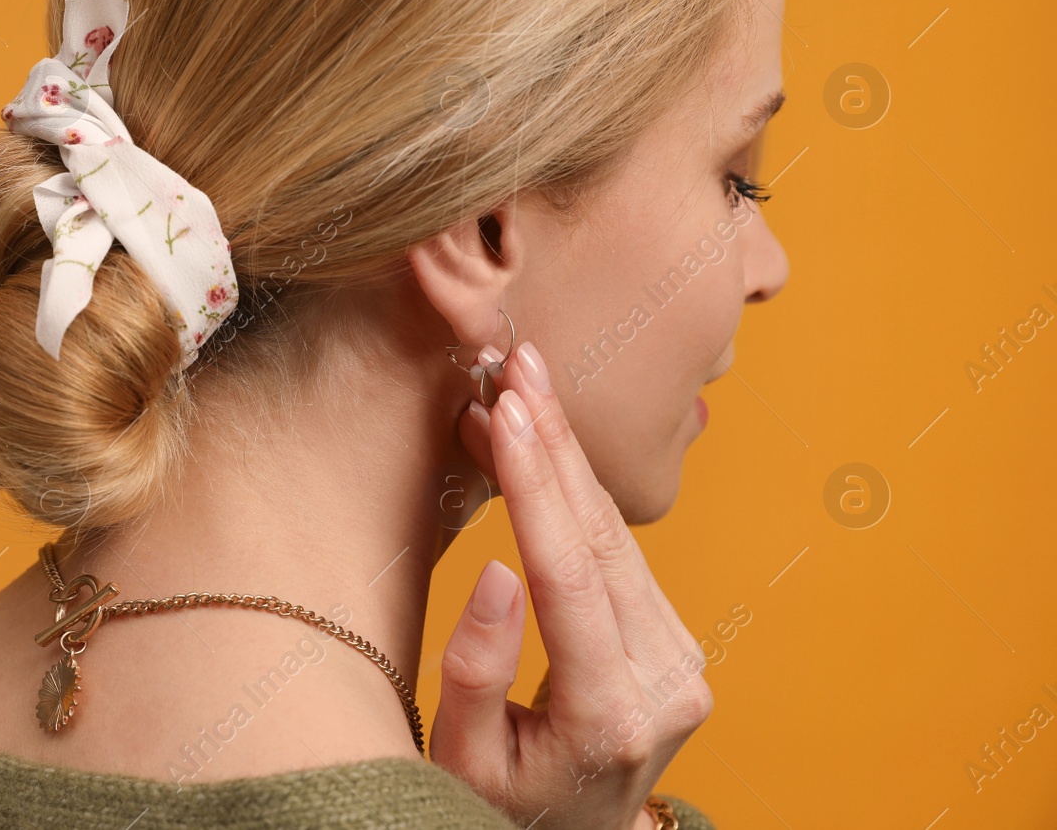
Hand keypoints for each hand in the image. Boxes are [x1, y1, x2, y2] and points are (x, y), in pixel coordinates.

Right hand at [429, 342, 711, 828]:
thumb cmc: (505, 807)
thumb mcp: (464, 760)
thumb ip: (475, 672)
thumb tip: (496, 567)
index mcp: (611, 716)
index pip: (569, 581)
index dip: (534, 489)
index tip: (504, 411)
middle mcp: (665, 682)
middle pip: (604, 542)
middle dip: (555, 445)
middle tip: (519, 362)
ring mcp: (682, 659)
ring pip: (617, 536)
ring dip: (566, 456)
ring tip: (521, 385)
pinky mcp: (675, 639)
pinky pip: (622, 552)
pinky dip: (577, 494)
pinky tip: (542, 444)